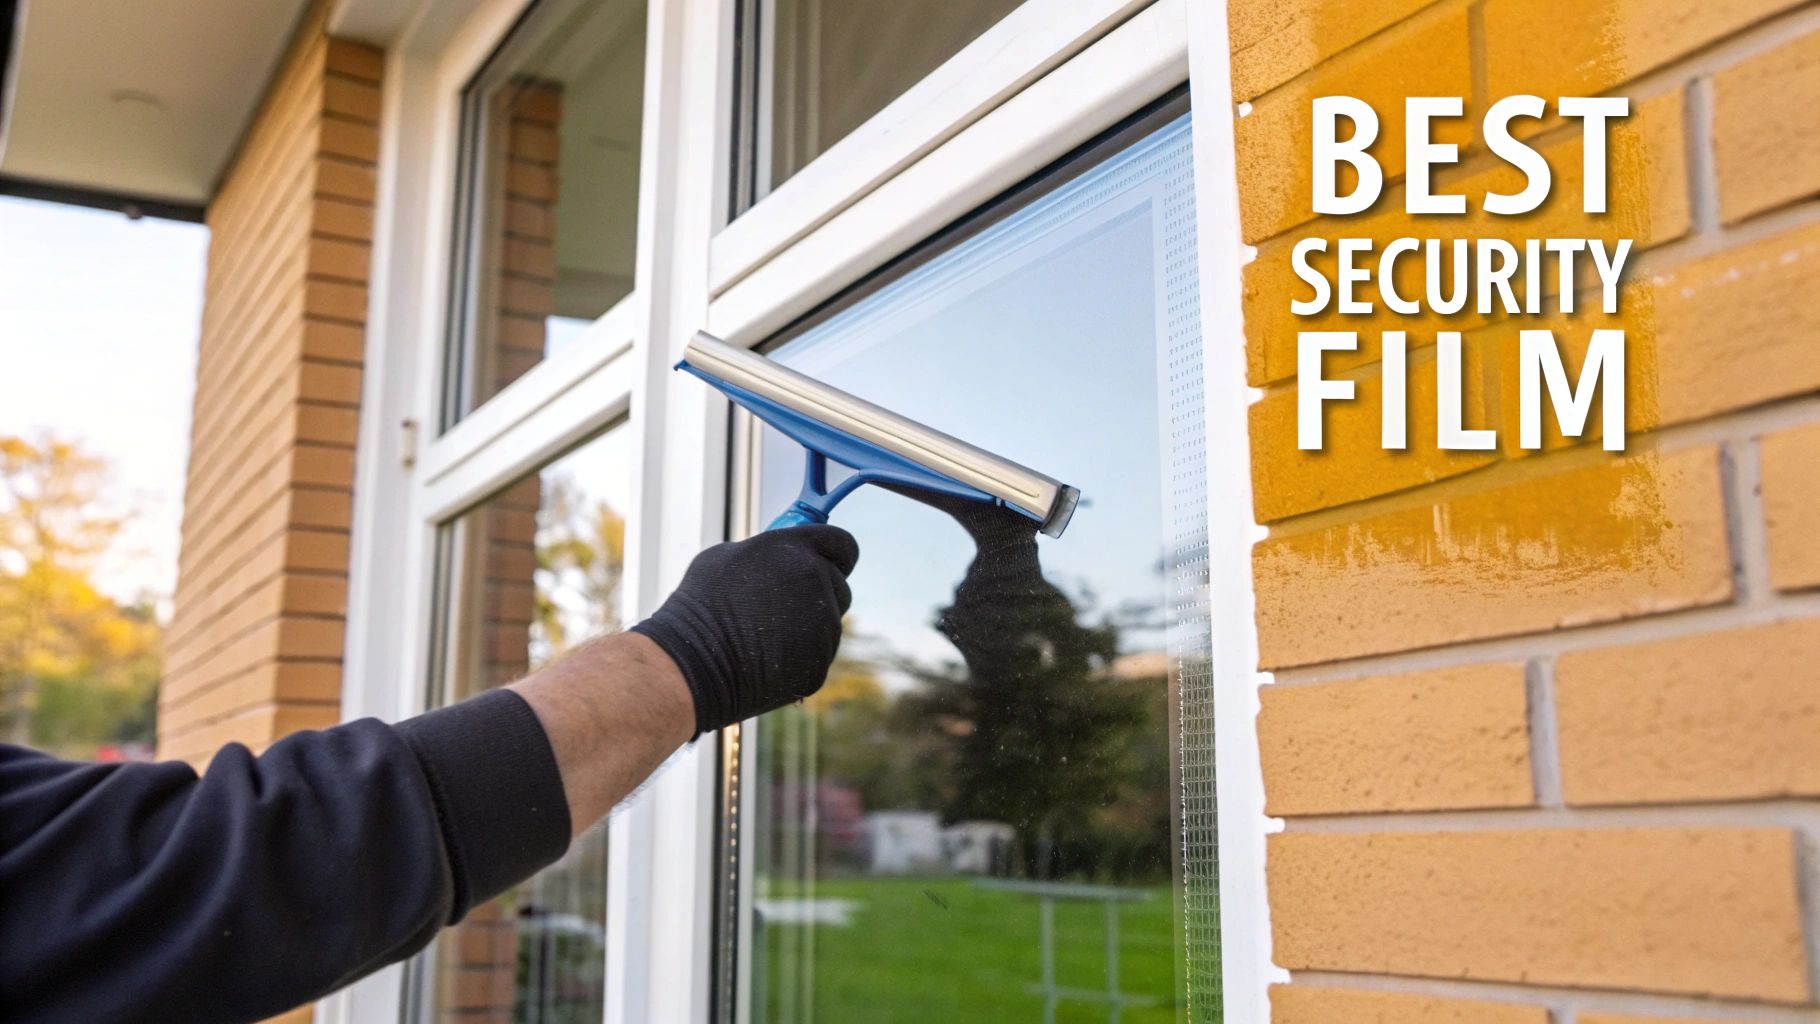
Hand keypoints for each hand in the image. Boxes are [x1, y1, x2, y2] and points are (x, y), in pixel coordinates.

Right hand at [631, 525, 859, 735]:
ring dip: (808, 628)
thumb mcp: (727, 558)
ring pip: (829, 624)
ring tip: (763, 636)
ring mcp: (822, 625)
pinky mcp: (819, 663)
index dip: (836, 555)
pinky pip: (818, 655)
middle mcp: (816, 581)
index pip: (843, 544)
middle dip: (820, 593)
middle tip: (783, 606)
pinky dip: (800, 657)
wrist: (690, 663)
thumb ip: (769, 552)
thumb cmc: (700, 607)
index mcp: (795, 548)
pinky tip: (766, 659)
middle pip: (840, 586)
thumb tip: (785, 556)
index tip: (828, 563)